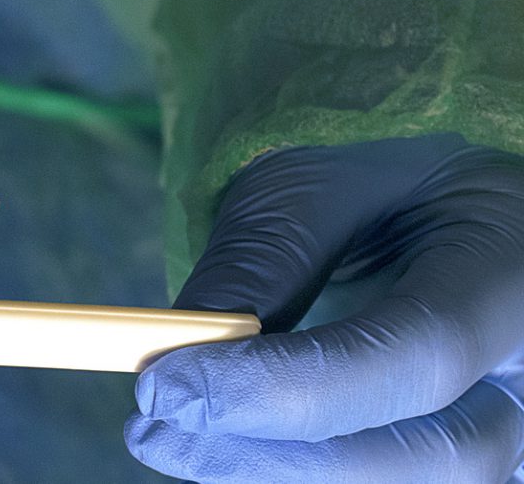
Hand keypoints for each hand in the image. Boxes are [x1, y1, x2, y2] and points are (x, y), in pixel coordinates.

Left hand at [126, 135, 523, 482]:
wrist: (442, 219)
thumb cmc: (381, 193)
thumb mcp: (317, 187)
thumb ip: (262, 262)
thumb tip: (179, 361)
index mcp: (512, 269)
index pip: (417, 353)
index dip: (286, 386)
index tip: (165, 388)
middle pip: (430, 456)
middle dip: (272, 456)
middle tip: (154, 430)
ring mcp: (523, 431)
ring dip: (277, 477)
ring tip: (177, 440)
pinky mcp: (481, 460)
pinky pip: (389, 483)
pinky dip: (297, 477)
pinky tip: (231, 451)